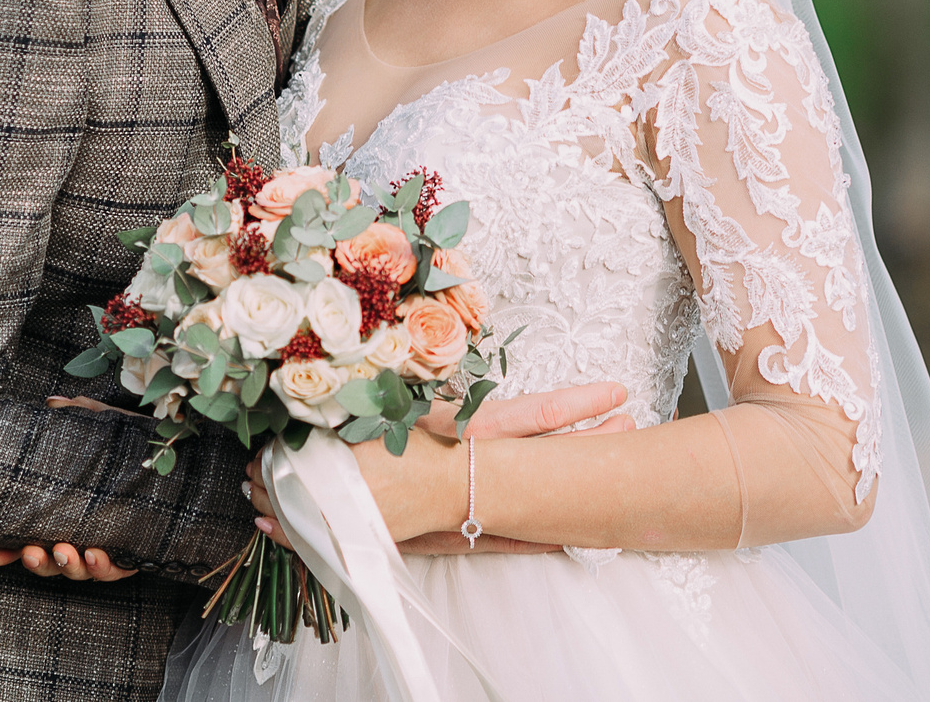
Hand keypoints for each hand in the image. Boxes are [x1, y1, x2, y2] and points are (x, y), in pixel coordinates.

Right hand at [0, 397, 158, 578]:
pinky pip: (114, 570)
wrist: (183, 460)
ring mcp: (106, 546)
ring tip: (65, 551)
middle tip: (32, 551)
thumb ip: (80, 417)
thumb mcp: (106, 430)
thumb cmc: (136, 447)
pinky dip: (102, 567)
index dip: (6, 551)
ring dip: (67, 565)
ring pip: (78, 569)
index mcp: (65, 513)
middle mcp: (81, 534)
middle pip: (50, 561)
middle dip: (37, 561)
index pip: (29, 538)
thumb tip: (52, 403)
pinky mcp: (132, 554)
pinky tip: (95, 555)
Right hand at [244, 381, 630, 550]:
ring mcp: (454, 503)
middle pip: (539, 454)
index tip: (615, 391)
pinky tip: (565, 539)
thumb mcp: (381, 406)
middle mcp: (459, 465)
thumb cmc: (333, 442)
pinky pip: (495, 538)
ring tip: (610, 470)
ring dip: (569, 485)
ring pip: (524, 495)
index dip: (575, 406)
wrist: (297, 496)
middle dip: (588, 442)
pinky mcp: (438, 532)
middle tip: (632, 426)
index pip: (528, 415)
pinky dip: (532, 536)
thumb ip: (425, 400)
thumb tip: (451, 393)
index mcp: (450, 428)